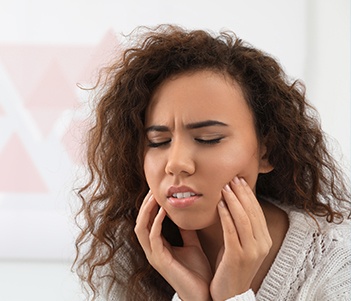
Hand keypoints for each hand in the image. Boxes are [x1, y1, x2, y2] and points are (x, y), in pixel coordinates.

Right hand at [134, 191, 211, 300]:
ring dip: (147, 211)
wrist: (204, 294)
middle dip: (145, 205)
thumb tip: (186, 214)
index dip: (150, 206)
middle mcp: (153, 250)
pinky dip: (156, 222)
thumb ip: (187, 231)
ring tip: (154, 196)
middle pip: (140, 222)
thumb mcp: (192, 245)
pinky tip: (164, 211)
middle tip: (153, 189)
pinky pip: (153, 237)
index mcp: (159, 246)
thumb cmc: (198, 272)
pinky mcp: (160, 261)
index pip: (148, 222)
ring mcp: (154, 256)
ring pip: (141, 228)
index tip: (158, 191)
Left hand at [210, 177, 271, 300]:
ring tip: (225, 187)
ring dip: (234, 201)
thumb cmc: (232, 266)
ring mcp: (251, 251)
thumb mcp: (241, 245)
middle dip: (241, 193)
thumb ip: (241, 227)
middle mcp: (261, 244)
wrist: (230, 294)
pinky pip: (232, 232)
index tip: (239, 180)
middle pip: (252, 212)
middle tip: (232, 178)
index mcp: (264, 240)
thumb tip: (234, 203)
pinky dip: (226, 216)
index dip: (248, 194)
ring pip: (243, 219)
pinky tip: (220, 205)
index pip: (257, 211)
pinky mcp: (237, 256)